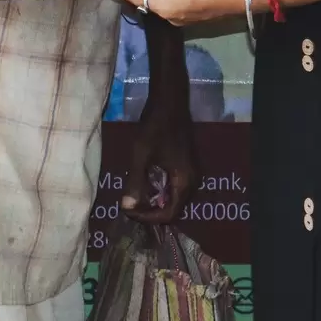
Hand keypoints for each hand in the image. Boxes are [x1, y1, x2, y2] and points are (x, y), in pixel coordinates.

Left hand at [125, 80, 196, 224]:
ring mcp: (193, 173)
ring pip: (175, 198)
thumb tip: (127, 208)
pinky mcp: (188, 166)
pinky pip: (176, 187)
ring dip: (156, 202)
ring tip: (135, 200)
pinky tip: (145, 186)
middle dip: (151, 212)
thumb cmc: (155, 128)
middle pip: (174, 209)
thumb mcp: (141, 156)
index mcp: (185, 182)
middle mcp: (193, 182)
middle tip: (130, 208)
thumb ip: (135, 183)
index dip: (148, 218)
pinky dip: (161, 191)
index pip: (169, 214)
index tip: (129, 212)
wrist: (170, 102)